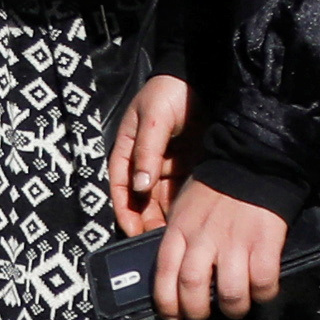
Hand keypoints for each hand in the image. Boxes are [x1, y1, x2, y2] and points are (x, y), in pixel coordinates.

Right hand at [108, 75, 190, 234]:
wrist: (200, 78)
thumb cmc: (169, 93)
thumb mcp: (154, 119)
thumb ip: (147, 151)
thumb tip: (140, 186)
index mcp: (127, 149)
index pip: (119, 185)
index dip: (123, 210)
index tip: (131, 231)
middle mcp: (144, 162)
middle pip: (140, 198)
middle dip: (146, 220)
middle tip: (157, 241)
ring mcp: (165, 165)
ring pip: (160, 199)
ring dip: (165, 217)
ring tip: (175, 236)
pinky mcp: (186, 166)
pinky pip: (180, 191)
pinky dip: (182, 206)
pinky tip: (189, 221)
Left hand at [157, 176, 289, 319]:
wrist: (251, 162)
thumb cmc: (215, 189)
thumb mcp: (184, 209)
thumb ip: (178, 239)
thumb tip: (174, 274)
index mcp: (179, 230)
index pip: (164, 274)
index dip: (166, 304)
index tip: (172, 317)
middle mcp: (203, 239)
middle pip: (193, 289)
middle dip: (196, 312)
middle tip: (202, 316)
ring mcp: (235, 242)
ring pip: (229, 293)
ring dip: (232, 309)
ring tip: (234, 308)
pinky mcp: (264, 242)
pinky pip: (263, 282)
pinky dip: (263, 294)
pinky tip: (261, 293)